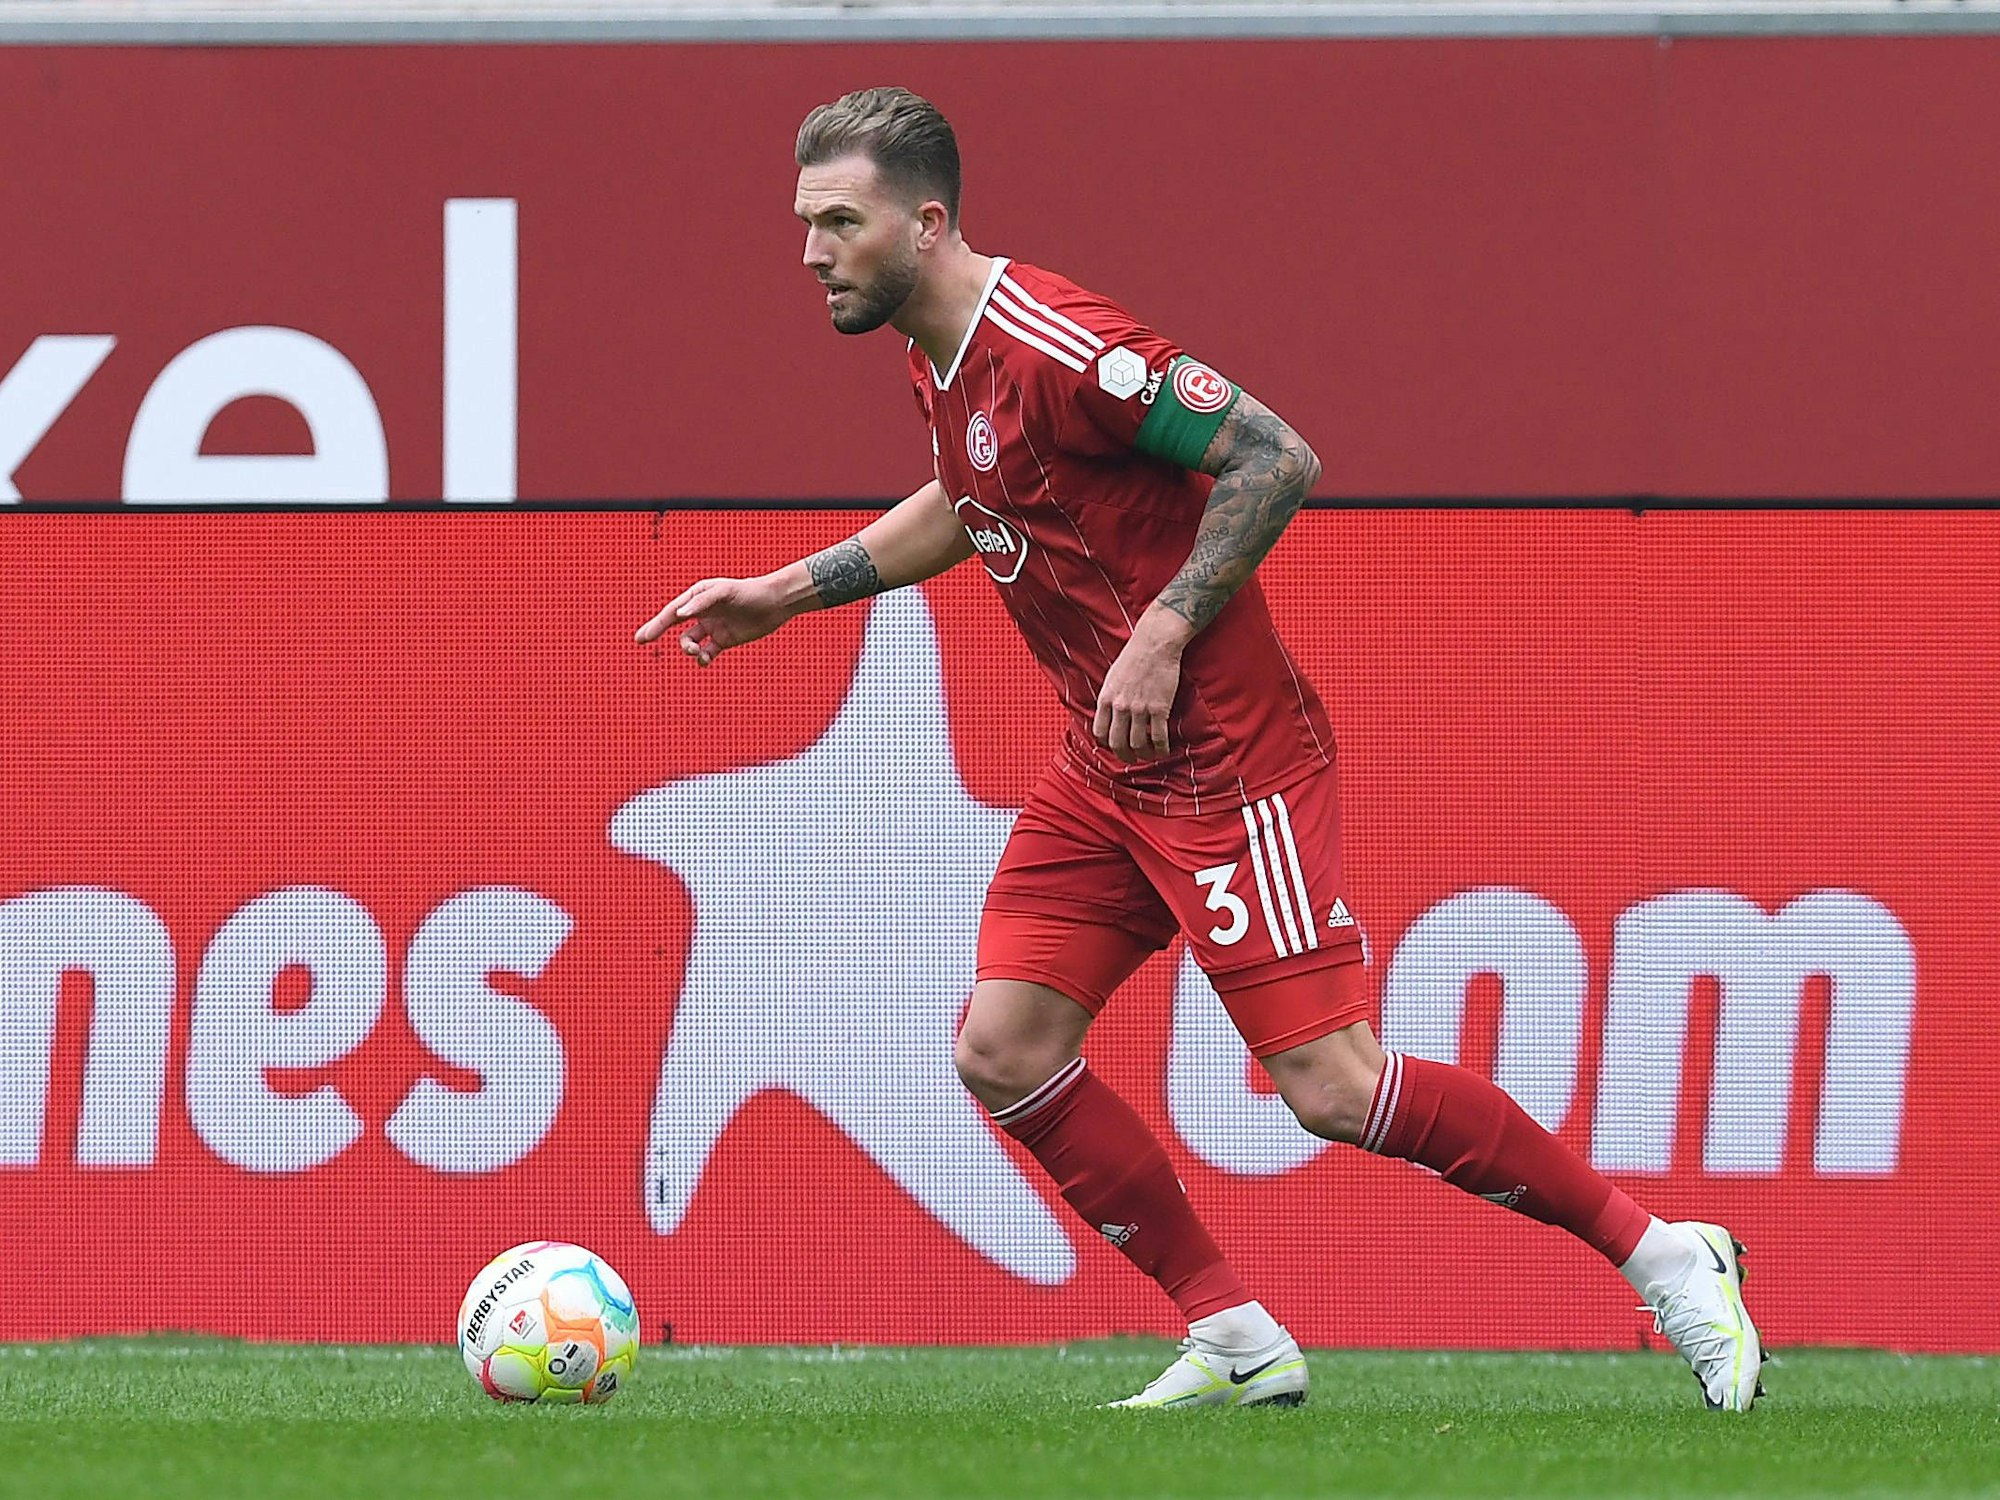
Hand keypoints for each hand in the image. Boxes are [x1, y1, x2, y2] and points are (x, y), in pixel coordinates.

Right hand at [635, 575, 794, 666]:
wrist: (776, 603)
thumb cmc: (750, 592)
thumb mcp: (724, 592)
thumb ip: (701, 602)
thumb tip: (679, 613)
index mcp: (698, 596)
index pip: (672, 611)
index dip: (656, 624)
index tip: (642, 637)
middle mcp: (702, 611)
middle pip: (673, 624)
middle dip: (657, 631)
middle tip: (641, 640)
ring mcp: (712, 626)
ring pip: (689, 642)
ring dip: (688, 649)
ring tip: (696, 652)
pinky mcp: (724, 640)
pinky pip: (706, 653)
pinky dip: (702, 659)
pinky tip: (705, 659)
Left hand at [1092, 614, 1188, 761]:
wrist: (1154, 644)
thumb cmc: (1133, 656)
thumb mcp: (1112, 676)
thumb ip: (1109, 697)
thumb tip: (1108, 713)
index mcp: (1106, 698)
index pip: (1099, 731)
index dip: (1106, 743)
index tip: (1114, 745)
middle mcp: (1120, 707)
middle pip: (1117, 743)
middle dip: (1124, 755)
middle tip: (1131, 758)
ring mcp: (1140, 709)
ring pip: (1139, 744)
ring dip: (1144, 754)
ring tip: (1149, 755)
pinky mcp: (1159, 708)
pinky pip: (1159, 737)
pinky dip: (1162, 749)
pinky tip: (1164, 750)